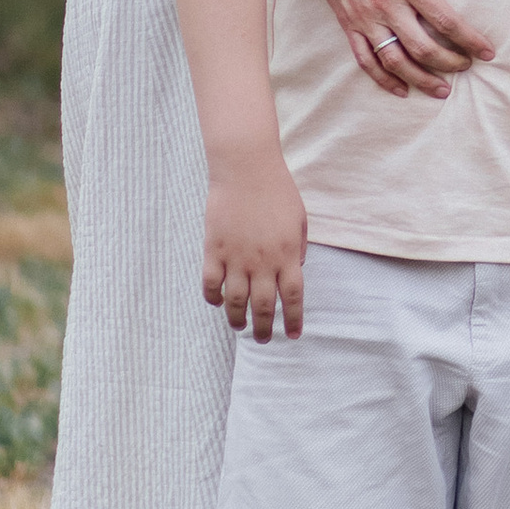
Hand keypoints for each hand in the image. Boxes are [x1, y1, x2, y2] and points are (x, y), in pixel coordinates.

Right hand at [202, 153, 307, 340]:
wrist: (246, 168)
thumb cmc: (277, 191)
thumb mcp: (299, 219)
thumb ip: (298, 248)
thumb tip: (295, 270)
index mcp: (286, 254)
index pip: (293, 297)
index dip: (293, 320)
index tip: (293, 335)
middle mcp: (262, 261)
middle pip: (264, 306)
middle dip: (264, 329)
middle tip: (263, 340)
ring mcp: (236, 257)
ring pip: (235, 301)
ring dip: (237, 319)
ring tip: (240, 327)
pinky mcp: (213, 250)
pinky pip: (210, 283)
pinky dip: (212, 298)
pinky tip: (217, 303)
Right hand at [272, 0, 489, 97]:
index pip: (444, 19)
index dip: (469, 39)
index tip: (487, 51)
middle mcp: (385, 4)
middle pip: (422, 48)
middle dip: (449, 63)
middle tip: (467, 67)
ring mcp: (364, 17)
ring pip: (394, 61)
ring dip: (420, 79)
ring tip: (441, 89)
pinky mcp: (347, 23)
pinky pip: (365, 59)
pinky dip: (383, 79)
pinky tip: (400, 88)